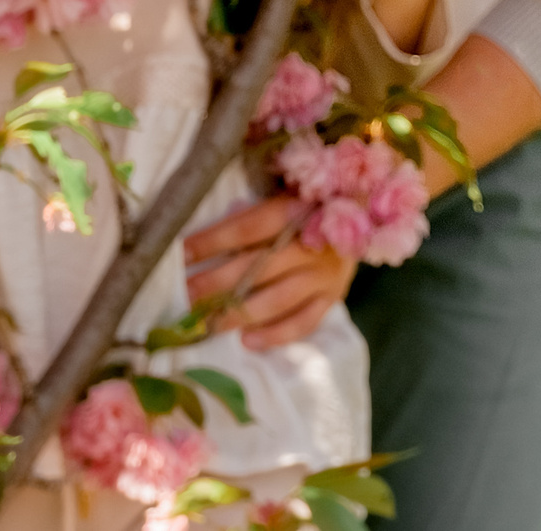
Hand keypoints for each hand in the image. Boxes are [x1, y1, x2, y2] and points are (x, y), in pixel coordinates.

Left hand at [182, 195, 355, 349]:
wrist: (359, 215)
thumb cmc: (304, 208)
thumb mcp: (279, 200)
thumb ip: (248, 217)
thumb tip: (198, 243)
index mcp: (296, 211)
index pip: (248, 228)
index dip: (213, 241)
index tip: (181, 254)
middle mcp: (312, 244)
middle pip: (259, 265)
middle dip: (217, 282)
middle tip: (186, 296)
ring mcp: (325, 274)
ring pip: (279, 298)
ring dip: (240, 312)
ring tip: (208, 323)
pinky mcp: (333, 297)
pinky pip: (303, 322)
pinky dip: (275, 334)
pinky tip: (247, 341)